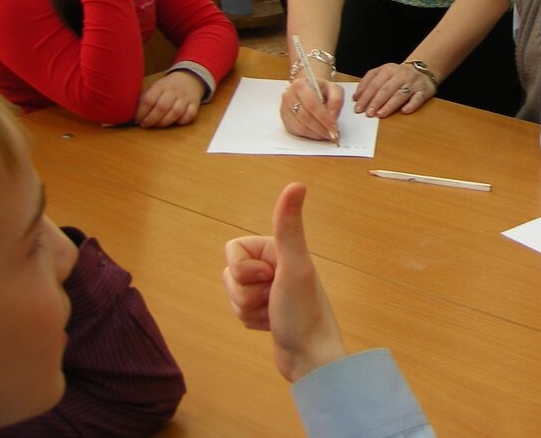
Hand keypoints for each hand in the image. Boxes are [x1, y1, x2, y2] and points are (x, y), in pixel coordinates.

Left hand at [136, 70, 204, 126]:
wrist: (190, 78)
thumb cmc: (168, 86)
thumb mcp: (156, 87)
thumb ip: (146, 98)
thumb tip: (132, 113)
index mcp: (160, 86)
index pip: (149, 100)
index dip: (141, 112)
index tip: (137, 120)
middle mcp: (173, 91)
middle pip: (161, 108)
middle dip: (151, 120)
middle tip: (145, 125)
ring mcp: (185, 98)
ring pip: (175, 113)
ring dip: (164, 122)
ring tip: (157, 125)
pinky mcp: (195, 104)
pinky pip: (189, 115)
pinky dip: (182, 121)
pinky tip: (175, 122)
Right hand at [222, 183, 347, 382]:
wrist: (310, 356)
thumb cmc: (303, 310)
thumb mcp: (294, 265)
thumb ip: (289, 226)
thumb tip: (297, 184)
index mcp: (278, 249)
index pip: (233, 250)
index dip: (243, 269)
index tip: (269, 277)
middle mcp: (274, 264)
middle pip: (230, 274)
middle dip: (245, 292)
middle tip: (273, 297)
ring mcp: (270, 288)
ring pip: (233, 294)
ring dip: (248, 309)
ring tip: (273, 313)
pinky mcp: (266, 310)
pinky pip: (240, 312)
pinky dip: (251, 322)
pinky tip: (271, 325)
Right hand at [282, 77, 343, 140]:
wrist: (311, 89)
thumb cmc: (322, 89)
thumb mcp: (334, 89)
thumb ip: (336, 100)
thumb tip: (333, 117)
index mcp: (300, 85)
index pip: (312, 104)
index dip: (324, 118)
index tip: (334, 127)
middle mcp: (289, 96)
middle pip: (305, 117)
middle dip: (321, 128)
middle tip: (332, 134)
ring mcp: (284, 108)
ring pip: (300, 127)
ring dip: (316, 134)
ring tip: (327, 134)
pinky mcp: (284, 120)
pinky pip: (296, 131)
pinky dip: (309, 135)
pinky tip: (318, 133)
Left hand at [353, 62, 434, 117]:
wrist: (423, 69)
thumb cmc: (398, 75)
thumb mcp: (383, 72)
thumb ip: (368, 82)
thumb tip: (356, 97)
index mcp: (388, 69)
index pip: (374, 83)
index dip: (365, 96)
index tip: (358, 107)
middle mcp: (401, 75)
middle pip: (386, 89)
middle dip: (375, 102)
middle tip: (368, 113)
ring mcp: (413, 83)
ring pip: (400, 94)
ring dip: (389, 105)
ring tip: (380, 114)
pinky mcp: (424, 90)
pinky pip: (418, 98)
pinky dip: (411, 105)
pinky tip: (404, 111)